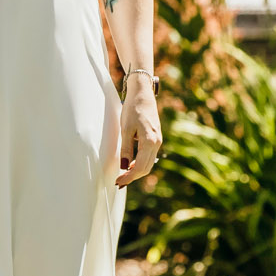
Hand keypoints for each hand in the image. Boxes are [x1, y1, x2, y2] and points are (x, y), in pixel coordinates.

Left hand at [116, 72, 161, 187]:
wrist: (143, 93)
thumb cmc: (133, 108)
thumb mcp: (126, 128)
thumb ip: (125, 148)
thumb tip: (124, 166)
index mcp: (150, 141)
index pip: (140, 167)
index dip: (129, 177)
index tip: (118, 182)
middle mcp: (156, 143)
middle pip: (146, 168)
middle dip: (132, 177)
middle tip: (119, 182)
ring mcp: (157, 141)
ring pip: (148, 163)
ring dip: (136, 171)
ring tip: (123, 175)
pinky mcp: (155, 138)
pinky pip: (148, 156)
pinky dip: (140, 163)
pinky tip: (130, 164)